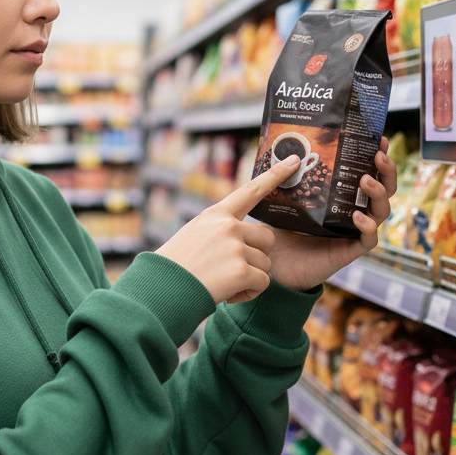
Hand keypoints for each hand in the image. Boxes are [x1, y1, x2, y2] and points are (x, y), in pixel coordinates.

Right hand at [155, 155, 301, 304]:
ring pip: (266, 263)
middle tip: (233, 269)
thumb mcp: (194, 235)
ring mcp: (234, 247)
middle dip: (257, 255)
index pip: (251, 191)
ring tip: (225, 283)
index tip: (295, 160)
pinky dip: (250, 293)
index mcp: (216, 214)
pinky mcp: (240, 270)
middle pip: (267, 237)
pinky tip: (229, 294)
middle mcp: (227, 226)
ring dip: (251, 278)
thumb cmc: (175, 267)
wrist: (160, 291)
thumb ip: (219, 230)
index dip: (275, 175)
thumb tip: (245, 236)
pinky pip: (262, 283)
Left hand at [264, 136, 397, 291]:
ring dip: (378, 194)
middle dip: (386, 171)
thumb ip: (289, 178)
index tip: (380, 139)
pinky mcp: (349, 252)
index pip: (367, 174)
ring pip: (381, 212)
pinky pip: (368, 240)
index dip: (376, 158)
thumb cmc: (280, 229)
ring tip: (365, 181)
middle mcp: (353, 212)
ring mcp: (353, 232)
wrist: (273, 263)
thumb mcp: (285, 198)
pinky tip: (359, 217)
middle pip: (383, 190)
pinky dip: (367, 227)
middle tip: (379, 156)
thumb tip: (289, 154)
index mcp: (342, 197)